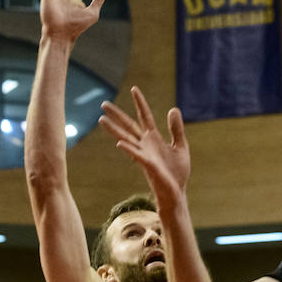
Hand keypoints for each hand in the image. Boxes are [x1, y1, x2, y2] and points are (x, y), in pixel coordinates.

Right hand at [99, 86, 189, 203]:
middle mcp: (145, 144)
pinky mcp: (148, 165)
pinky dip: (128, 149)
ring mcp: (144, 154)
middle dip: (117, 114)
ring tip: (101, 119)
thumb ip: (176, 129)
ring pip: (126, 139)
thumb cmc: (177, 171)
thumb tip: (173, 108)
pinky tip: (119, 144)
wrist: (176, 192)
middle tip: (103, 103)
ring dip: (114, 130)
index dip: (140, 102)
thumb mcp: (181, 146)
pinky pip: (136, 156)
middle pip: (129, 125)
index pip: (144, 116)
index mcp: (154, 138)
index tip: (134, 88)